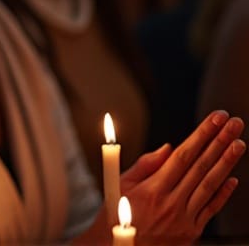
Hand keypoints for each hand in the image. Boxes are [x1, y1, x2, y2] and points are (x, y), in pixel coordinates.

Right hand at [118, 111, 243, 242]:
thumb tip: (168, 148)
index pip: (183, 156)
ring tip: (239, 143)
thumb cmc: (114, 218)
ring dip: (226, 163)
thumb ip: (144, 166)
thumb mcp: (118, 187)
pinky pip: (210, 209)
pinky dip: (222, 194)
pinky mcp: (191, 232)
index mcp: (152, 189)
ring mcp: (184, 219)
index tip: (215, 119)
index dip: (201, 135)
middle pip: (201, 167)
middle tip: (234, 123)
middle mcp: (171, 203)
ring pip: (210, 185)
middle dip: (219, 142)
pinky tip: (232, 179)